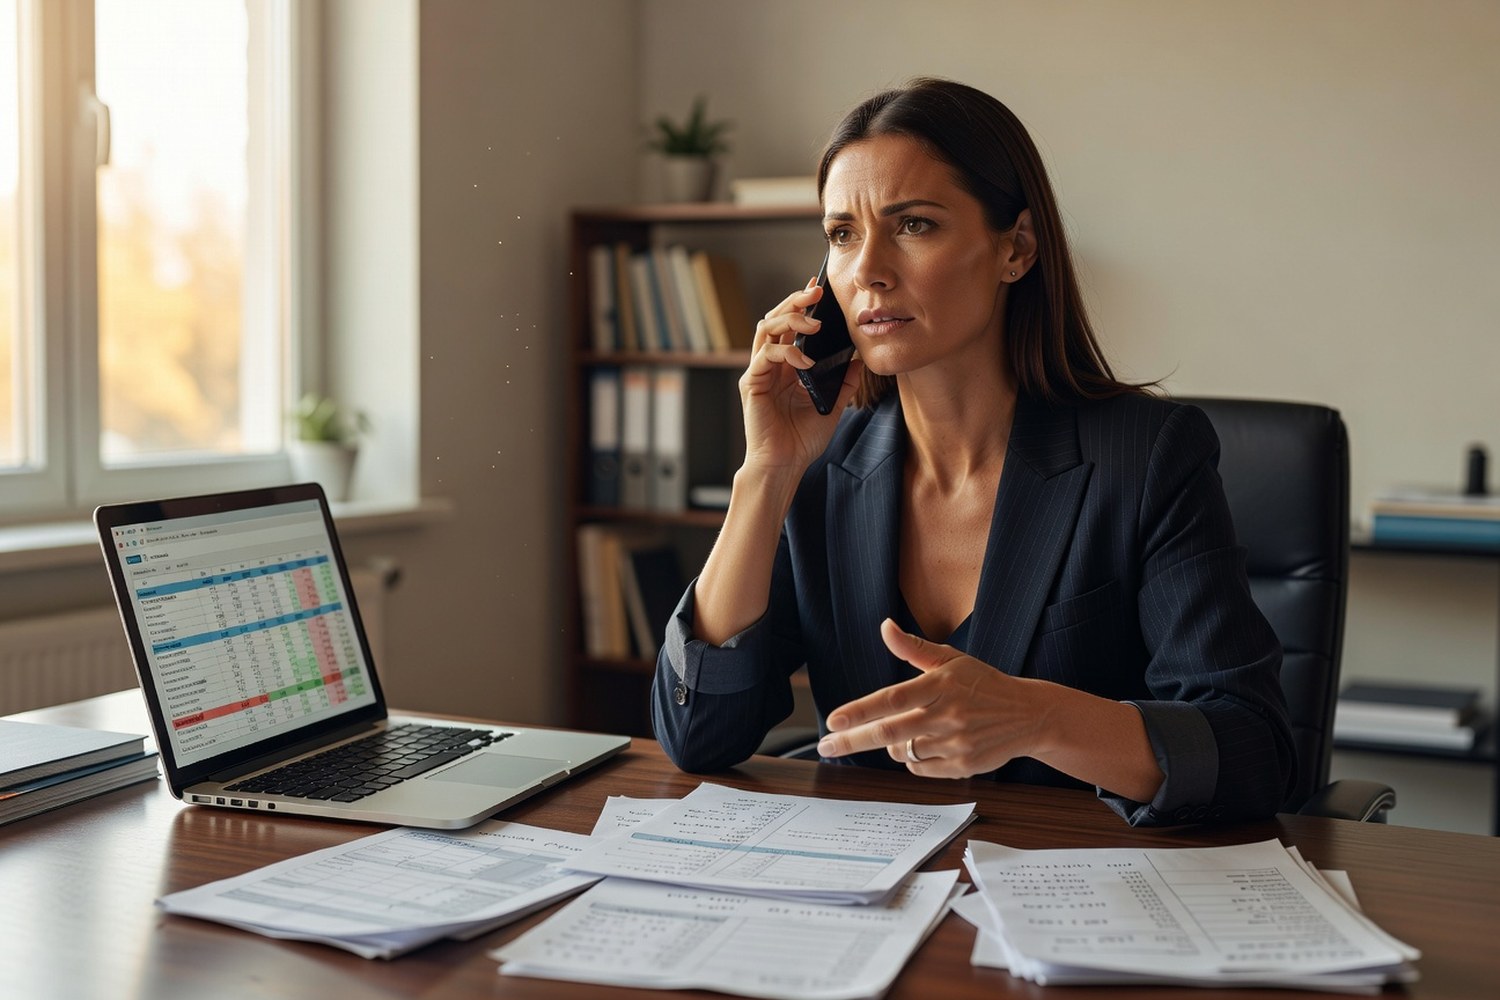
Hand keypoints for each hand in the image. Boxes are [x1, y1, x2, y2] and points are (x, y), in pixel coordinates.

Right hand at [738, 279, 863, 475]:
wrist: (784, 465)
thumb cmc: (802, 440)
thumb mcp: (832, 405)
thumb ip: (843, 381)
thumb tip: (859, 358)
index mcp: (787, 366)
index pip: (791, 325)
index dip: (802, 304)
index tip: (820, 289)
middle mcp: (770, 364)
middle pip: (776, 318)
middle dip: (795, 301)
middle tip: (817, 293)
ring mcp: (760, 371)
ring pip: (766, 328)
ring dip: (789, 318)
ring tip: (814, 323)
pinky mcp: (752, 383)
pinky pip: (765, 355)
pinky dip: (786, 352)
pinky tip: (805, 361)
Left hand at [817, 618, 1048, 777]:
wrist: (1029, 715)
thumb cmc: (983, 684)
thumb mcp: (952, 660)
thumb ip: (914, 648)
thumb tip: (885, 626)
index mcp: (940, 685)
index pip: (891, 699)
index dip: (860, 711)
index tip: (833, 721)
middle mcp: (947, 715)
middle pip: (889, 732)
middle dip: (852, 741)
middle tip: (826, 746)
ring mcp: (955, 743)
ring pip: (902, 752)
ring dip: (892, 745)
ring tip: (905, 732)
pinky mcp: (963, 766)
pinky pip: (920, 768)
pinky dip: (913, 759)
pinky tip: (926, 744)